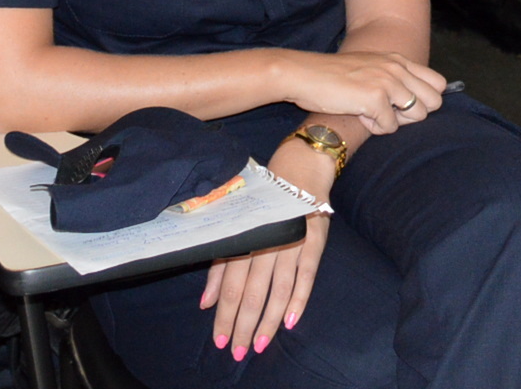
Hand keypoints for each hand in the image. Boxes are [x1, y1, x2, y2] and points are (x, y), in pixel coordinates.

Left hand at [204, 142, 333, 361]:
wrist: (298, 168)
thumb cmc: (261, 202)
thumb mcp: (235, 229)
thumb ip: (220, 266)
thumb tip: (206, 303)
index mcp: (243, 240)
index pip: (230, 287)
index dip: (225, 316)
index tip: (220, 341)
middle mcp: (264, 243)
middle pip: (252, 293)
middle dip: (244, 327)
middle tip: (238, 353)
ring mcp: (291, 243)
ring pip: (278, 291)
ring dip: (268, 321)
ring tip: (260, 346)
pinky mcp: (314, 242)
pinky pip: (306, 277)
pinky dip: (299, 301)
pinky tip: (289, 323)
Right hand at [282, 48, 445, 134]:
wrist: (302, 74)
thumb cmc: (331, 76)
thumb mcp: (368, 67)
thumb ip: (391, 77)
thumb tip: (410, 102)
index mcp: (397, 60)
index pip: (438, 83)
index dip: (424, 100)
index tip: (401, 106)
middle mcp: (397, 68)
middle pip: (434, 102)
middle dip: (414, 114)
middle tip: (388, 113)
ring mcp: (388, 81)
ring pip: (417, 115)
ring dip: (396, 121)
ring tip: (371, 114)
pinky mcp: (375, 98)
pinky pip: (391, 127)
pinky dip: (375, 128)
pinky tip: (358, 116)